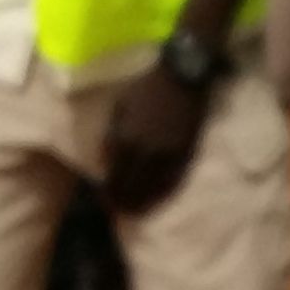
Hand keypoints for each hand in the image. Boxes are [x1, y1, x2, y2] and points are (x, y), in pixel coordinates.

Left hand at [102, 66, 215, 215]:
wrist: (181, 76)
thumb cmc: (146, 88)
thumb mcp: (119, 107)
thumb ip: (111, 135)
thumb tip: (104, 161)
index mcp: (124, 138)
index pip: (112, 176)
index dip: (107, 191)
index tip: (104, 199)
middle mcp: (143, 152)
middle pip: (130, 186)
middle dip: (122, 201)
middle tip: (118, 210)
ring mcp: (166, 154)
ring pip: (151, 188)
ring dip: (141, 202)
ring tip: (135, 212)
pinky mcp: (185, 153)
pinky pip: (172, 180)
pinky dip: (163, 194)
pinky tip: (157, 200)